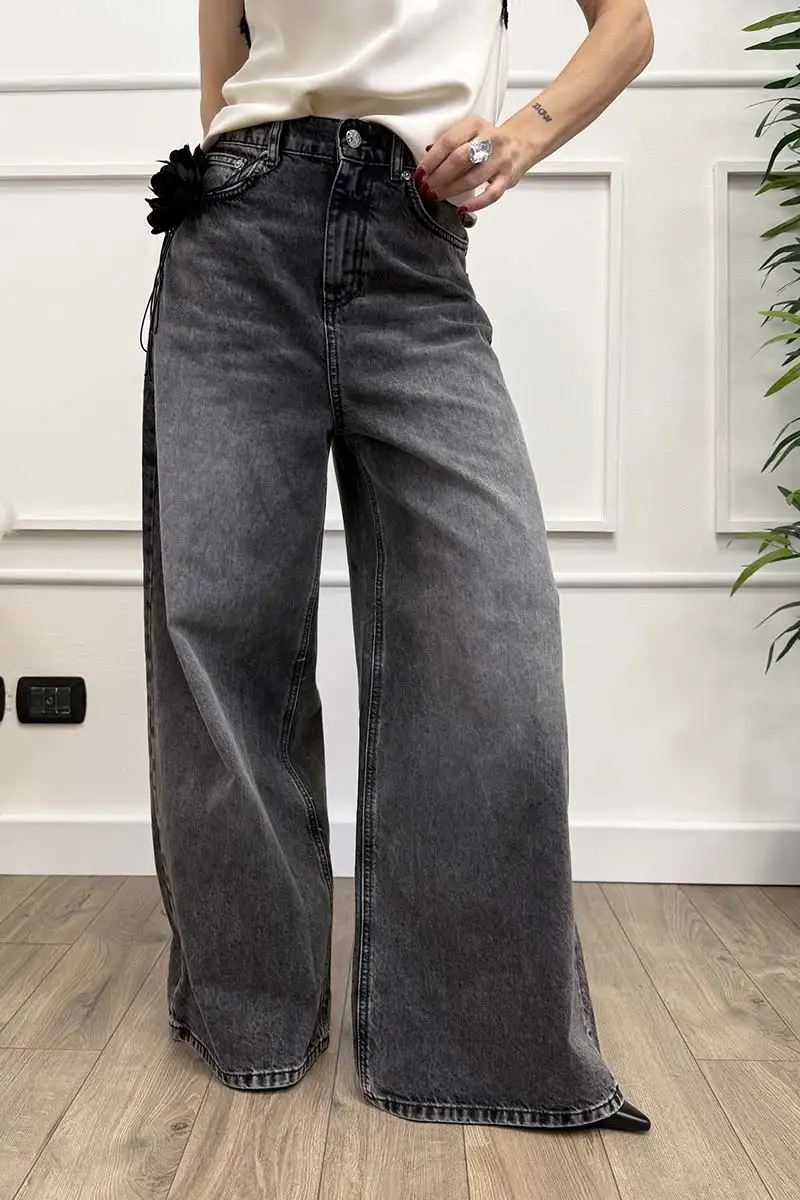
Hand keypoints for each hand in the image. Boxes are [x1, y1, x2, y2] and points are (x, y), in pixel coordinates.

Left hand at [414, 116, 534, 213]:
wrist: (521, 143)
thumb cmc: (489, 141)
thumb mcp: (469, 131)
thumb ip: (450, 141)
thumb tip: (427, 154)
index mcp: (475, 125)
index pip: (449, 141)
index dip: (432, 159)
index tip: (420, 172)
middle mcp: (489, 140)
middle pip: (459, 159)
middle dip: (439, 176)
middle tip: (426, 187)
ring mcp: (500, 160)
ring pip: (472, 178)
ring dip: (451, 189)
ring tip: (437, 195)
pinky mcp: (507, 178)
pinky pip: (491, 194)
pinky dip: (476, 203)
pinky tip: (462, 209)